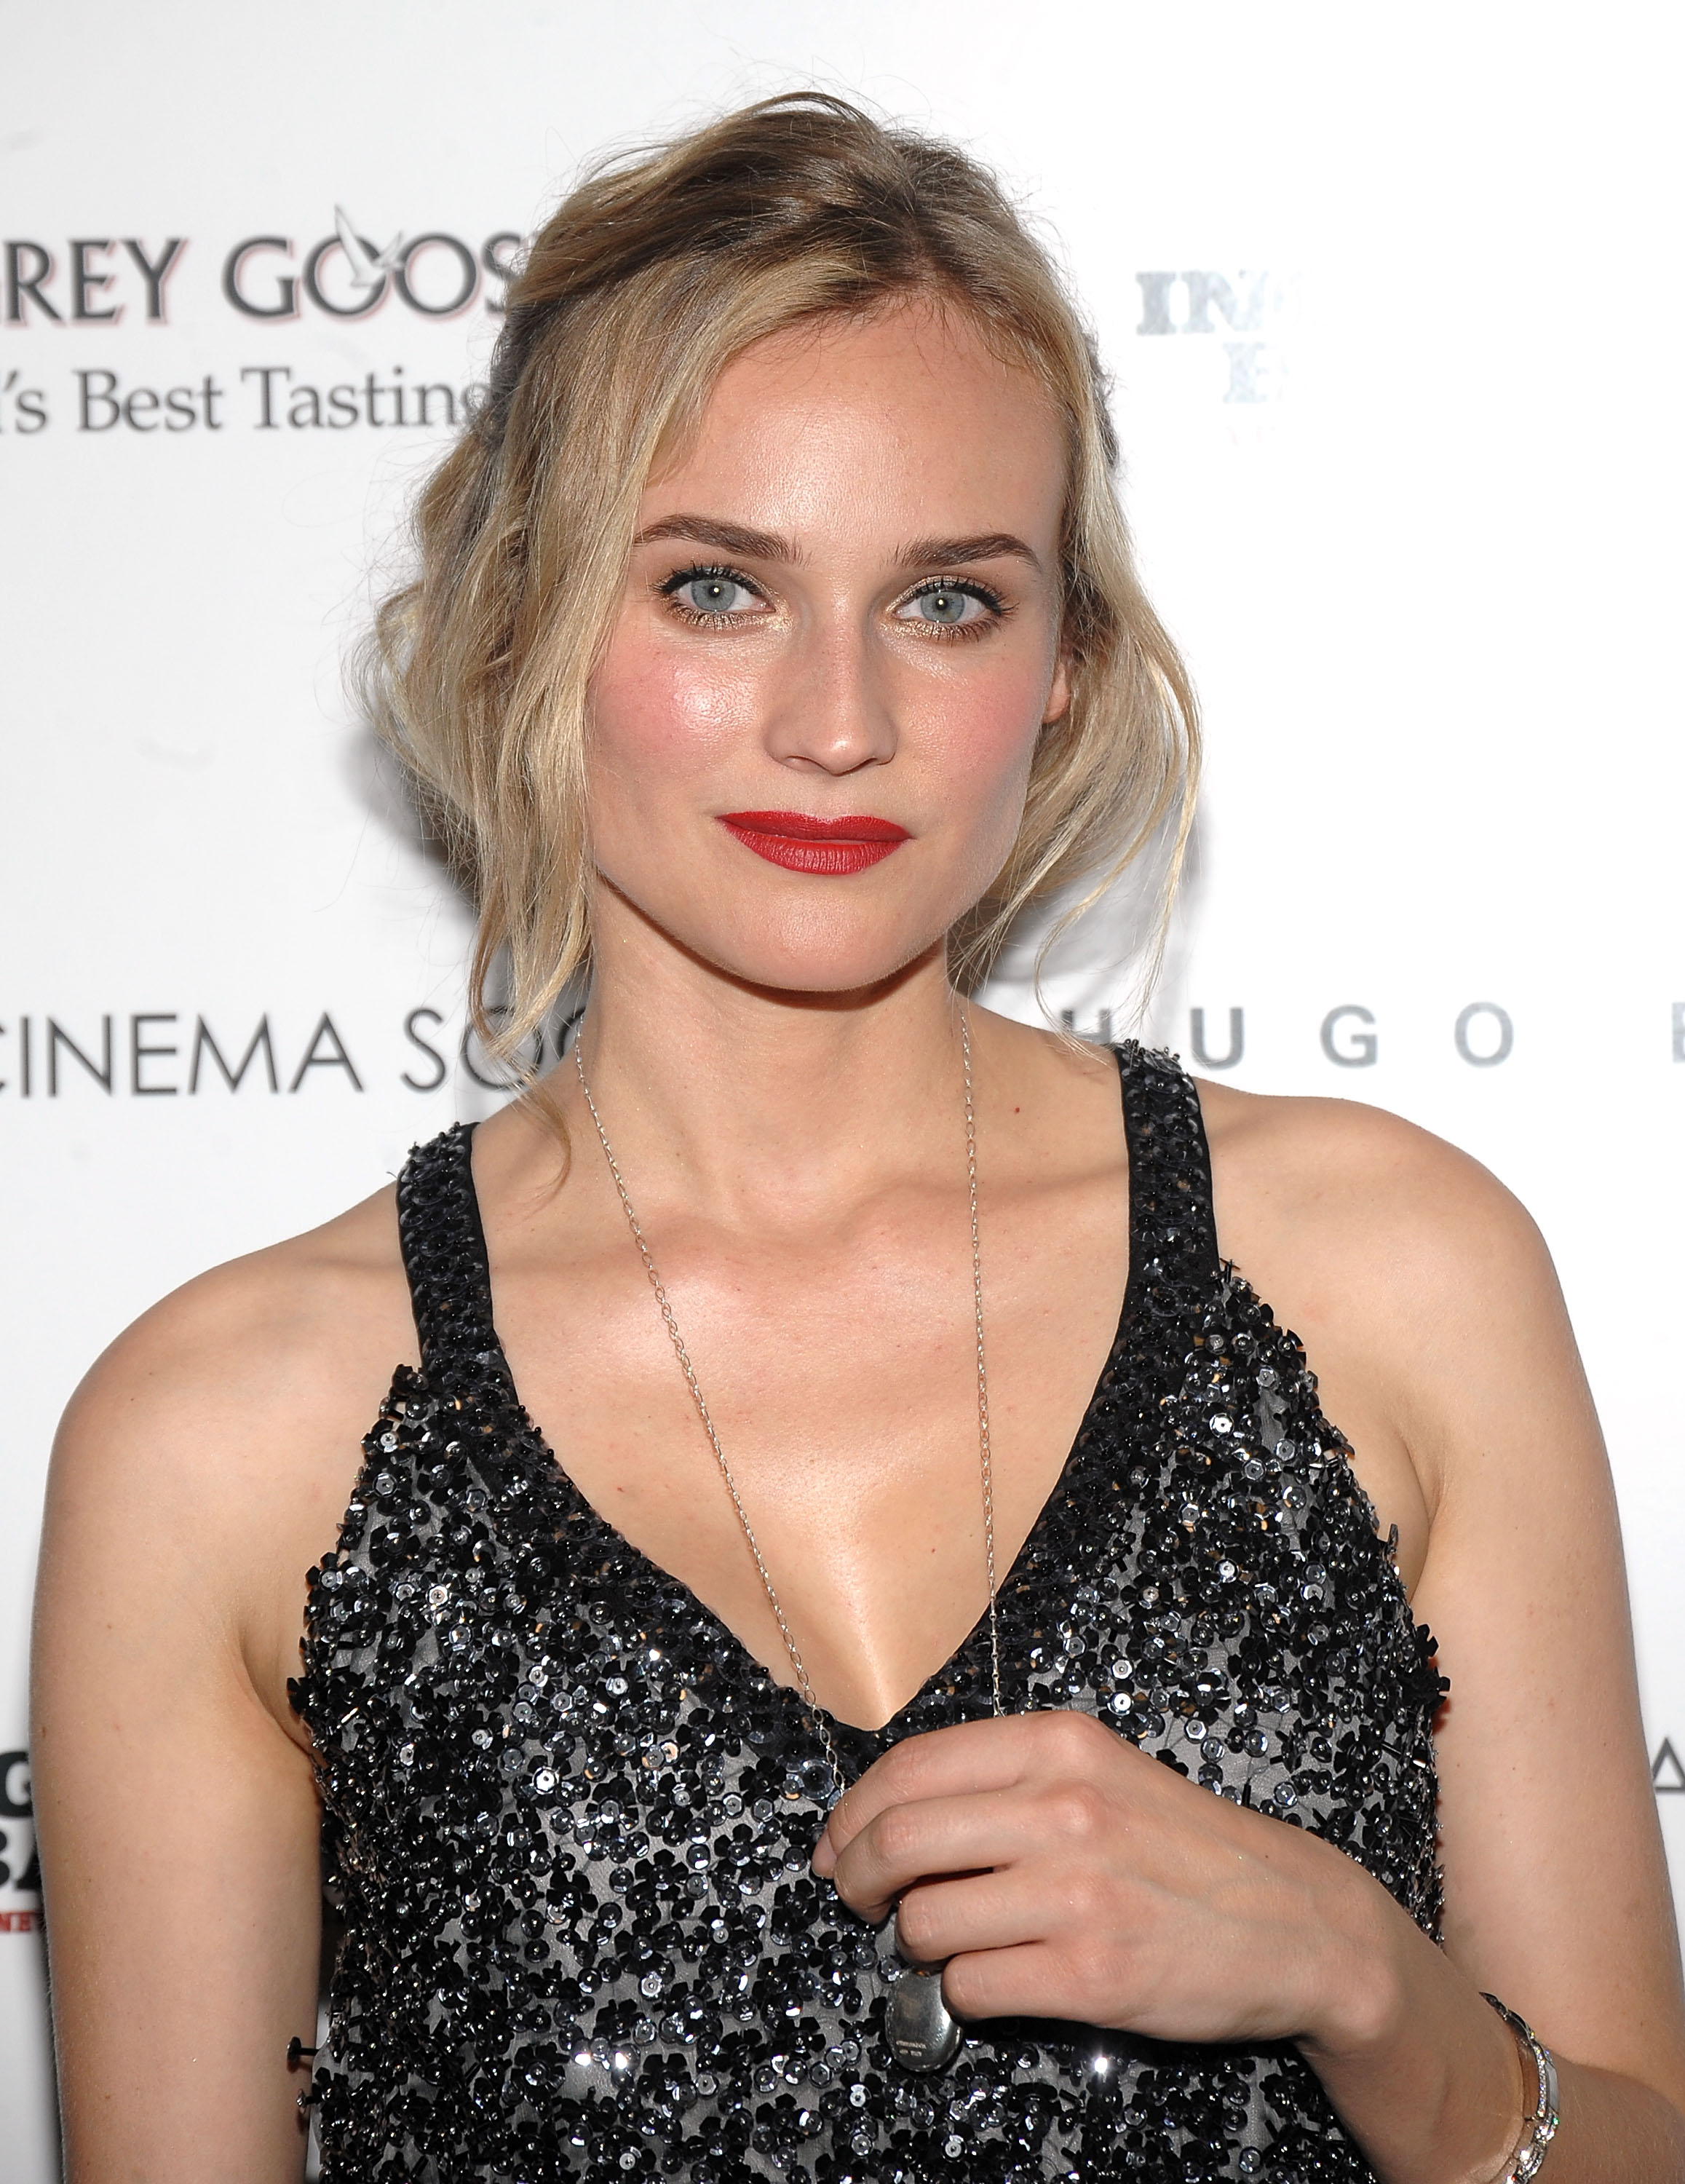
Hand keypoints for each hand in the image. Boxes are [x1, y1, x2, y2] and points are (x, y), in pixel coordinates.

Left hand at [811, 1709, 1393, 2047]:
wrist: (1296, 1922)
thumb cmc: (1181, 1847)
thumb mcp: (1098, 1772)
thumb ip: (1003, 1780)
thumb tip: (886, 1815)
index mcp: (1059, 1746)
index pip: (909, 1769)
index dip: (852, 1813)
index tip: (838, 1846)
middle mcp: (1064, 1811)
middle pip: (899, 1840)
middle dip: (857, 1878)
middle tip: (861, 1901)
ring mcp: (1079, 1895)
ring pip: (926, 1921)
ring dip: (915, 1942)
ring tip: (945, 1941)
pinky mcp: (1092, 1978)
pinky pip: (972, 1987)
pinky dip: (964, 1990)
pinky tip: (994, 1976)